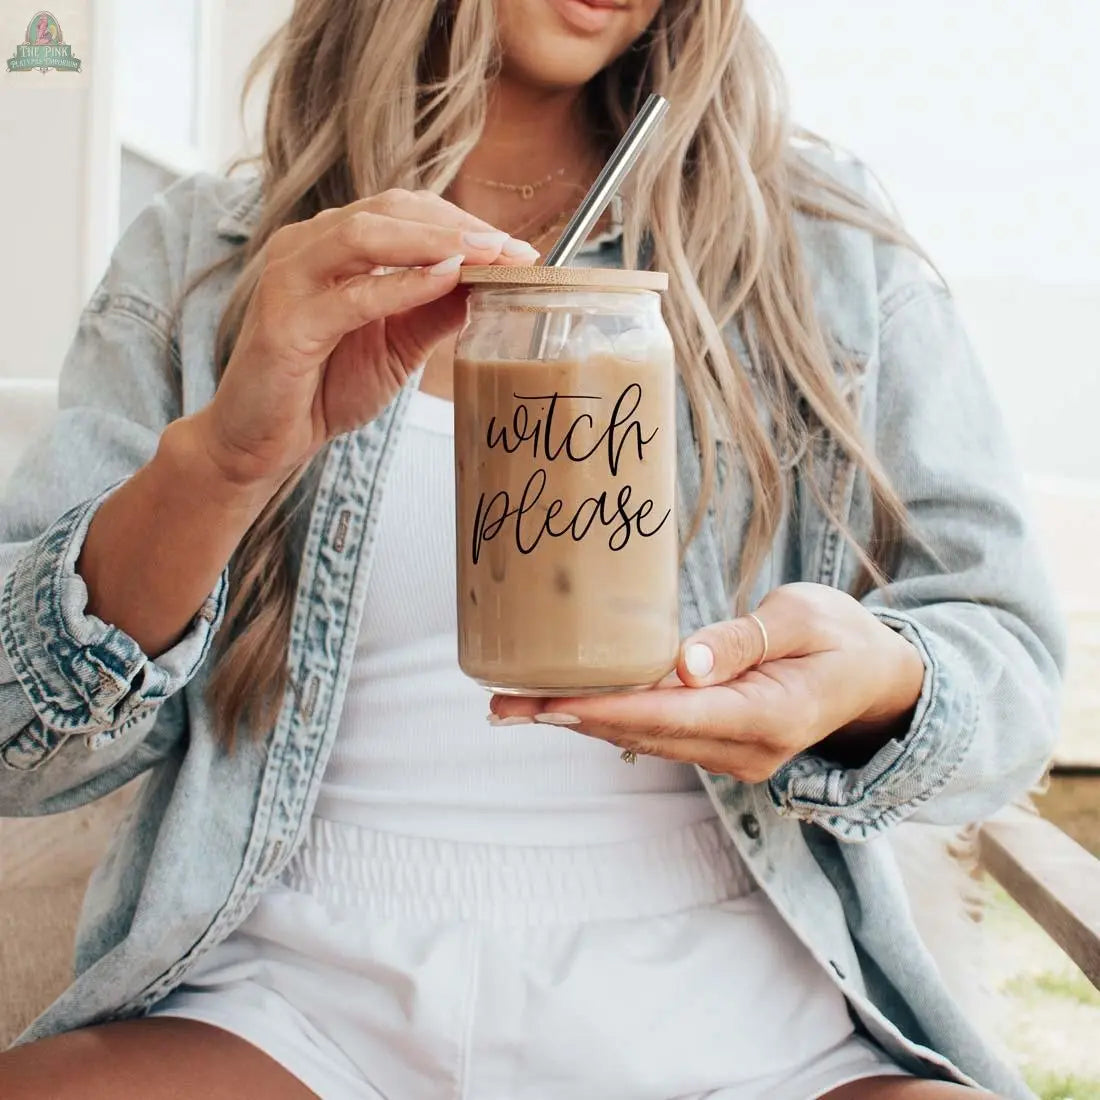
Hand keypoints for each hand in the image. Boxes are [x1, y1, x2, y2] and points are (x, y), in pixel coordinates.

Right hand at [192, 189, 538, 491]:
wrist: (262, 441)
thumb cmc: (322, 388)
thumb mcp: (396, 347)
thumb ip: (433, 312)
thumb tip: (487, 283)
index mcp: (331, 245)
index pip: (404, 211)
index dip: (463, 223)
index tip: (518, 248)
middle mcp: (305, 247)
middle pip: (390, 210)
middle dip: (459, 226)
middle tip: (514, 249)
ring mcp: (290, 278)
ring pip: (367, 235)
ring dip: (436, 242)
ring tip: (489, 256)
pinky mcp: (286, 322)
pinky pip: (353, 295)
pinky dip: (403, 285)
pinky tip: (446, 282)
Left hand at [490, 583, 925, 781]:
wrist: (877, 680)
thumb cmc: (843, 637)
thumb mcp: (805, 619)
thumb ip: (744, 641)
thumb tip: (684, 665)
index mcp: (769, 717)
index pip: (669, 715)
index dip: (603, 709)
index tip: (548, 703)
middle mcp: (745, 750)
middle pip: (641, 735)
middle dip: (569, 719)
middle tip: (502, 703)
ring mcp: (733, 755)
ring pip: (642, 740)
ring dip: (578, 722)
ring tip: (513, 706)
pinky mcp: (722, 744)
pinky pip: (656, 735)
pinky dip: (607, 720)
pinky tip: (566, 706)